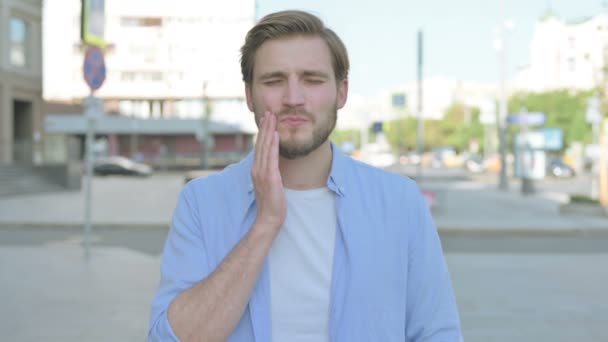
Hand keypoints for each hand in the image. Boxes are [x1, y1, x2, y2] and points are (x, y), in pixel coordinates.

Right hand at [251, 111, 285, 233]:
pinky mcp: (269, 177)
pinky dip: (273, 144)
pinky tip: (275, 134)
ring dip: (268, 131)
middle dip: (265, 127)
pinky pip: (271, 157)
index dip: (262, 133)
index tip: (266, 120)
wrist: (269, 218)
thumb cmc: (272, 204)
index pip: (259, 147)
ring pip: (264, 147)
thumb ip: (269, 173)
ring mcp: (262, 173)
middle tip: (269, 112)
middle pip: (260, 143)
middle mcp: (257, 169)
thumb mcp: (270, 184)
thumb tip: (273, 165)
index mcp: (256, 170)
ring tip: (272, 117)